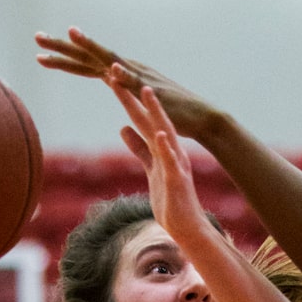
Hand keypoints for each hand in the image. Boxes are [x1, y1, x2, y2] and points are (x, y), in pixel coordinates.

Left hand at [35, 28, 220, 142]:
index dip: (64, 61)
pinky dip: (124, 75)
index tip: (39, 56)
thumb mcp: (145, 125)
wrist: (204, 121)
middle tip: (37, 37)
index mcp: (122, 80)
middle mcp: (128, 73)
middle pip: (90, 59)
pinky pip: (136, 83)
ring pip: (110, 61)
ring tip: (71, 34)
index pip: (87, 67)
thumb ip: (130, 120)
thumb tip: (120, 121)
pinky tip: (111, 69)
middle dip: (64, 47)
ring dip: (92, 47)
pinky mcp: (154, 93)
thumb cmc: (173, 125)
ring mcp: (140, 79)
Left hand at [104, 72, 214, 255]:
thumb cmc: (170, 201)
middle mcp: (171, 151)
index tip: (113, 79)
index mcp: (163, 148)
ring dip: (156, 113)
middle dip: (137, 97)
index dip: (128, 100)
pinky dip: (166, 148)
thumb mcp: (150, 169)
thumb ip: (139, 148)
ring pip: (164, 133)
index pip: (143, 120)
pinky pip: (171, 162)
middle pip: (152, 119)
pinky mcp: (177, 180)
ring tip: (147, 92)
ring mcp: (175, 164)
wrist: (188, 227)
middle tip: (122, 74)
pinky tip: (160, 134)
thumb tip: (124, 128)